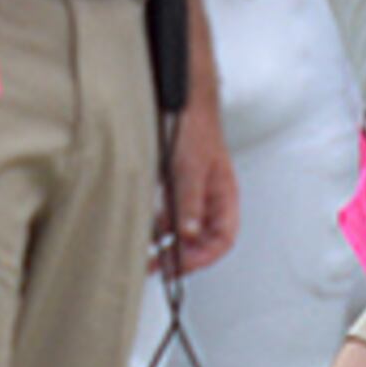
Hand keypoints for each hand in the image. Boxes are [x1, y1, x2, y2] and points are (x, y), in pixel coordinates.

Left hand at [158, 88, 240, 276]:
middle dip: (181, 256)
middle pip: (202, 239)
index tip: (179, 268)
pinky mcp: (173, 184)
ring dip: (166, 242)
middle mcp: (209, 197)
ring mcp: (191, 191)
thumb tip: (189, 234)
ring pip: (183, 227)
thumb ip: (190, 201)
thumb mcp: (190, 167)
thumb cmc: (193, 127)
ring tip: (144, 253)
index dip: (203, 258)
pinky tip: (141, 227)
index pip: (222, 239)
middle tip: (157, 268)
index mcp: (224, 196)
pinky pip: (168, 212)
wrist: (178, 98)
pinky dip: (156, 223)